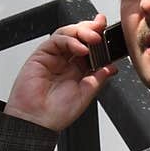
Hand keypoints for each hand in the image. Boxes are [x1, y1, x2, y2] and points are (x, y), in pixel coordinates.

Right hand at [3, 13, 118, 131]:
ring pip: (67, 34)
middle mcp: (65, 62)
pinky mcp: (40, 55)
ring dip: (82, 32)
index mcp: (77, 71)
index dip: (100, 39)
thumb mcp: (86, 95)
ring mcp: (53, 57)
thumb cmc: (56, 114)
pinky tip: (81, 48)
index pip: (90, 48)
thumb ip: (98, 78)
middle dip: (91, 29)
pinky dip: (70, 40)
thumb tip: (112, 67)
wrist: (37, 122)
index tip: (109, 33)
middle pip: (79, 37)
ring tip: (94, 38)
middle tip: (102, 28)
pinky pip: (56, 40)